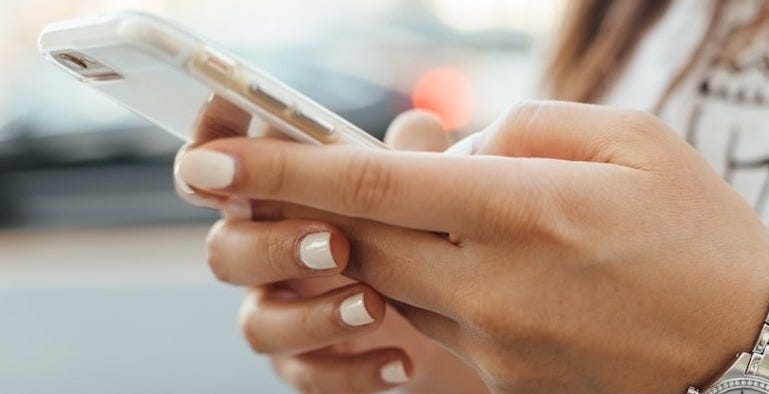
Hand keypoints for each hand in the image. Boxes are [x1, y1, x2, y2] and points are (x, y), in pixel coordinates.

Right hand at [174, 97, 487, 393]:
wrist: (455, 315)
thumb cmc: (421, 230)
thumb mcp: (424, 189)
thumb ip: (414, 157)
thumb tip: (419, 128)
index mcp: (279, 196)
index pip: (220, 169)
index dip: (209, 151)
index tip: (222, 151)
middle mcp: (267, 253)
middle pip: (226, 250)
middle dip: (273, 246)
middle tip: (336, 244)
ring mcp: (283, 311)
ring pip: (257, 323)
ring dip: (311, 315)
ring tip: (375, 305)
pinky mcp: (308, 362)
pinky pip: (305, 374)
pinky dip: (351, 371)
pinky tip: (400, 361)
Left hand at [176, 101, 768, 392]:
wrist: (750, 344)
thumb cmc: (699, 228)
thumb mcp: (630, 139)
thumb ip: (524, 127)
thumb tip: (446, 145)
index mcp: (527, 208)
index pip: (371, 182)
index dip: (280, 166)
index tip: (210, 159)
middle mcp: (495, 282)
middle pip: (355, 240)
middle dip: (300, 207)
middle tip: (263, 178)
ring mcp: (494, 342)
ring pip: (385, 285)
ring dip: (366, 243)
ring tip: (396, 209)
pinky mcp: (502, 379)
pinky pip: (429, 324)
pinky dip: (420, 284)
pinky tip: (465, 263)